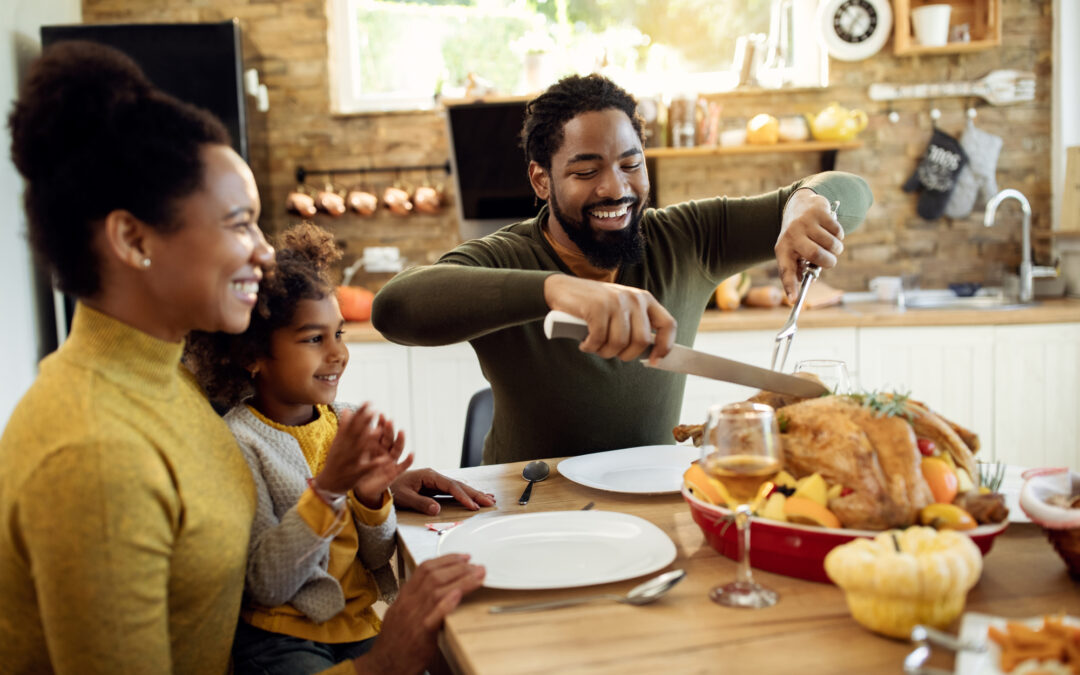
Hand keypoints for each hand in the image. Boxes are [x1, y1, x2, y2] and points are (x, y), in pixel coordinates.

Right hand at [314, 404, 398, 497]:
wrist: (328, 484)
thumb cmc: (335, 461)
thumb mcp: (337, 443)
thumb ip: (344, 427)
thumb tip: (347, 409)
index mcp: (342, 440)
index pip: (351, 423)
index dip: (360, 412)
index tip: (369, 402)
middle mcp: (345, 449)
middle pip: (355, 434)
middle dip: (365, 422)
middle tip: (375, 410)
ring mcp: (350, 461)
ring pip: (360, 449)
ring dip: (368, 440)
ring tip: (379, 430)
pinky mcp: (355, 474)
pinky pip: (366, 468)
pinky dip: (374, 464)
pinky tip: (384, 459)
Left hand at [351, 415, 413, 508]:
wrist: (361, 488)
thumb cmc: (360, 468)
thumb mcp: (357, 452)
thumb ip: (356, 436)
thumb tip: (347, 415)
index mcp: (376, 445)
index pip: (380, 432)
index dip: (381, 423)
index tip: (379, 414)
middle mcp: (385, 451)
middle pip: (389, 438)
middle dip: (389, 429)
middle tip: (389, 420)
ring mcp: (391, 461)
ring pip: (397, 448)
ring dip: (400, 440)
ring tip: (401, 431)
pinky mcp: (394, 472)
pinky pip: (403, 466)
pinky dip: (408, 460)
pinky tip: (411, 454)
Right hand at [353, 554, 484, 674]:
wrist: (384, 665)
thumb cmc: (394, 642)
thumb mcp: (400, 613)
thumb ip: (416, 599)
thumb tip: (435, 587)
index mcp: (405, 596)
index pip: (425, 568)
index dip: (447, 560)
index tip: (464, 557)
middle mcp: (408, 602)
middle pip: (434, 576)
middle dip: (458, 567)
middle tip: (476, 566)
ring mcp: (413, 617)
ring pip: (437, 590)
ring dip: (461, 580)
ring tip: (478, 575)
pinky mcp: (420, 634)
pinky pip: (434, 615)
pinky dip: (447, 603)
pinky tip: (459, 594)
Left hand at [391, 468, 495, 515]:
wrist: (381, 482)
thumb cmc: (391, 489)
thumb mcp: (404, 497)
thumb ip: (420, 503)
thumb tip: (438, 509)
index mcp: (429, 475)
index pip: (451, 486)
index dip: (463, 496)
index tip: (473, 506)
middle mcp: (435, 477)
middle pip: (459, 485)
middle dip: (475, 494)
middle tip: (490, 502)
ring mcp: (436, 482)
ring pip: (459, 488)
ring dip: (474, 494)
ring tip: (489, 499)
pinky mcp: (434, 488)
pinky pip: (453, 492)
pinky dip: (465, 495)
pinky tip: (474, 499)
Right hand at [543, 274, 676, 365]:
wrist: (562, 289)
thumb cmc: (593, 305)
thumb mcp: (620, 310)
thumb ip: (635, 325)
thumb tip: (650, 354)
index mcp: (644, 299)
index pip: (667, 324)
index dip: (664, 346)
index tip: (654, 361)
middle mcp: (633, 298)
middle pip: (641, 341)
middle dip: (625, 355)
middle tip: (610, 352)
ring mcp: (615, 302)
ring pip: (619, 343)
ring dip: (604, 352)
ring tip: (595, 345)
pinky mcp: (597, 307)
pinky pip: (599, 339)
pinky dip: (590, 347)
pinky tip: (585, 343)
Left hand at [775, 188, 844, 301]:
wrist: (799, 204)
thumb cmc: (798, 235)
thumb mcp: (793, 250)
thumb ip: (801, 266)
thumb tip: (808, 281)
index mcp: (783, 249)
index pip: (785, 270)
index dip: (790, 286)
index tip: (794, 300)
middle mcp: (791, 235)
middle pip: (815, 255)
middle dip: (828, 261)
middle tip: (830, 261)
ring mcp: (804, 222)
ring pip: (831, 244)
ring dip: (836, 249)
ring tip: (831, 245)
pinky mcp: (818, 212)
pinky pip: (837, 231)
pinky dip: (839, 235)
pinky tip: (831, 231)